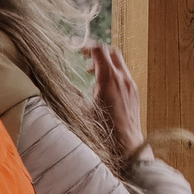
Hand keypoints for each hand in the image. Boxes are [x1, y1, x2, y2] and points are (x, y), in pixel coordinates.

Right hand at [81, 44, 147, 159]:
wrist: (126, 146)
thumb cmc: (103, 131)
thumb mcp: (80, 112)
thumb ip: (71, 95)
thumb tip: (58, 87)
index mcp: (108, 79)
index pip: (100, 51)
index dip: (86, 47)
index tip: (76, 49)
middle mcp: (122, 79)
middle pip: (112, 52)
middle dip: (97, 53)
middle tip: (84, 60)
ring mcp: (130, 85)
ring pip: (119, 63)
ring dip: (105, 64)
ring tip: (91, 75)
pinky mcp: (134, 93)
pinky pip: (123, 75)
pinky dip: (112, 74)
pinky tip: (102, 89)